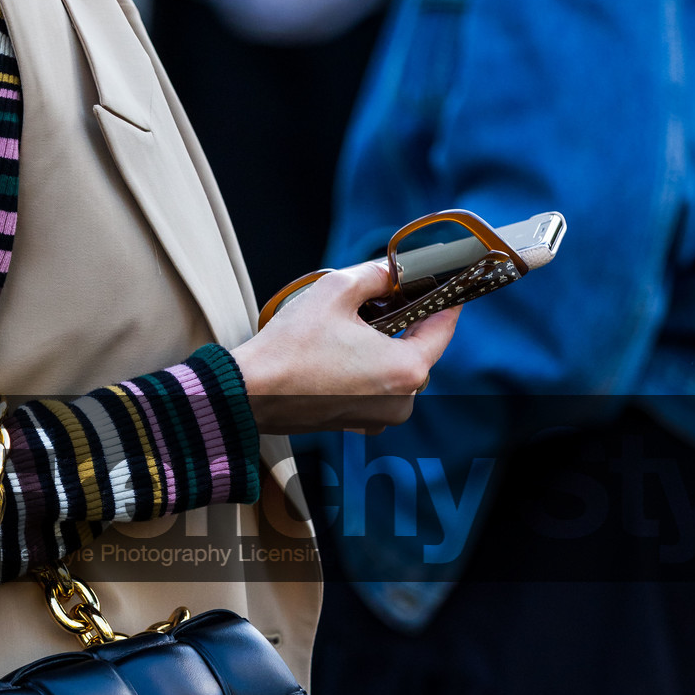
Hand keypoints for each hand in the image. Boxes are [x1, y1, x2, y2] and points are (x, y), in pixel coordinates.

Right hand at [230, 259, 460, 434]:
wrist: (249, 393)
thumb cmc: (290, 347)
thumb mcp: (334, 290)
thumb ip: (375, 275)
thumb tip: (392, 271)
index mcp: (405, 369)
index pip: (444, 326)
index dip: (445, 298)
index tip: (444, 282)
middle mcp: (401, 401)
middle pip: (419, 350)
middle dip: (408, 321)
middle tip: (391, 294)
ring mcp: (379, 418)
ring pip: (396, 370)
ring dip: (385, 345)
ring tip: (358, 321)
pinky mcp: (357, 423)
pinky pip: (376, 389)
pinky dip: (368, 368)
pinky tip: (343, 348)